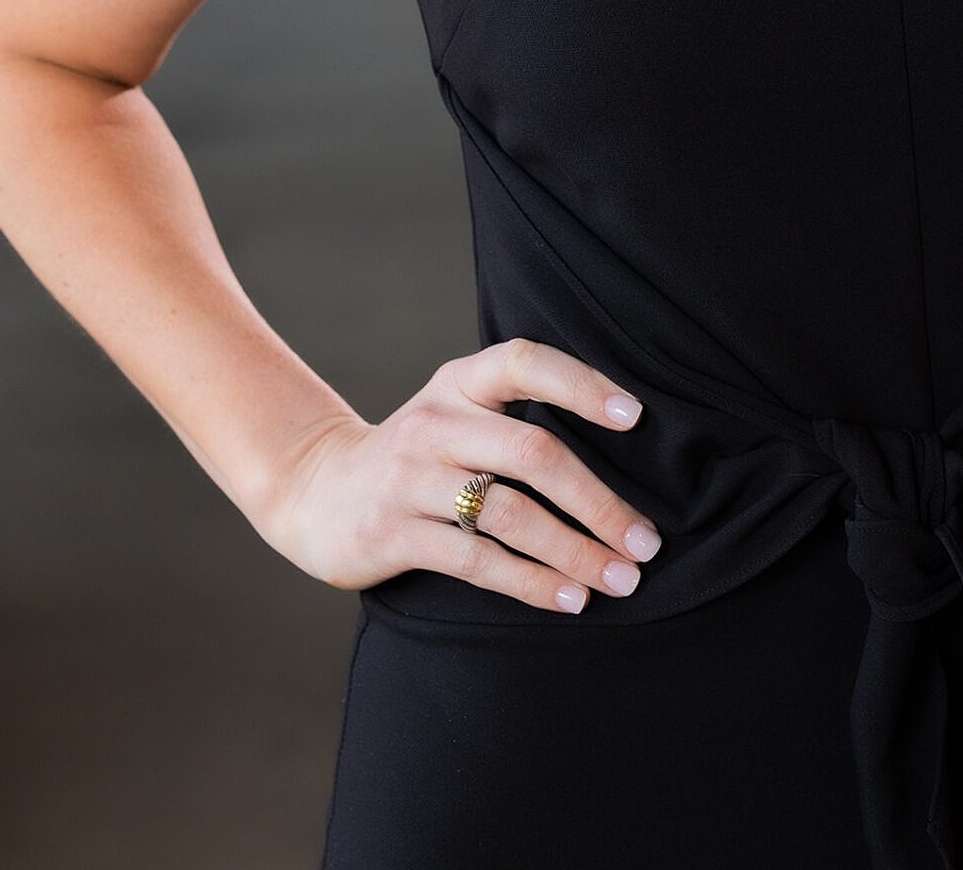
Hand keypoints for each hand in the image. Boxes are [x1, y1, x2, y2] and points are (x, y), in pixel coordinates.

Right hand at [255, 336, 664, 612]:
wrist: (316, 491)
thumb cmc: (417, 455)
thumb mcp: (455, 413)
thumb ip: (515, 418)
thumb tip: (622, 447)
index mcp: (460, 382)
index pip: (526, 363)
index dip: (581, 384)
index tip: (635, 415)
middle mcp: (437, 422)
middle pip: (533, 454)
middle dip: (599, 503)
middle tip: (646, 542)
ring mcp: (412, 478)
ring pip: (511, 515)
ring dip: (575, 552)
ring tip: (620, 579)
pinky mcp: (394, 534)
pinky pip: (477, 562)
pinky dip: (532, 583)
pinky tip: (570, 599)